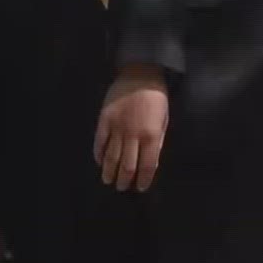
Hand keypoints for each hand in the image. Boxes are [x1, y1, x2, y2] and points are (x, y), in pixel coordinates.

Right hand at [95, 64, 169, 191]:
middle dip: (124, 180)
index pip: (147, 166)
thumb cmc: (156, 98)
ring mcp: (116, 128)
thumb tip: (151, 164)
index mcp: (151, 136)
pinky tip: (99, 162)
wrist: (140, 74)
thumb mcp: (164, 121)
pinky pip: (99, 142)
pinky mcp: (104, 120)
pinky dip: (99, 154)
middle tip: (122, 188)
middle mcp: (133, 135)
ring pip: (111, 157)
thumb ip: (157, 143)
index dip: (143, 180)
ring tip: (108, 181)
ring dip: (109, 172)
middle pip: (127, 165)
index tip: (140, 188)